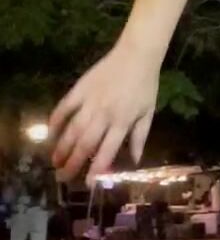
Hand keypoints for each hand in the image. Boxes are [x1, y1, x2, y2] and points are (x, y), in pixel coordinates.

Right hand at [49, 38, 159, 182]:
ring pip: (72, 129)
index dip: (97, 170)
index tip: (88, 184)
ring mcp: (90, 101)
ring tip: (55, 161)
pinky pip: (64, 107)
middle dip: (73, 163)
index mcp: (122, 122)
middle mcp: (104, 115)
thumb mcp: (149, 113)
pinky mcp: (80, 89)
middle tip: (63, 177)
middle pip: (85, 144)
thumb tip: (135, 161)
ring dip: (62, 147)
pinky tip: (50, 132)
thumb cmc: (146, 86)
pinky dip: (56, 120)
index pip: (107, 152)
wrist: (137, 55)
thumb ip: (140, 137)